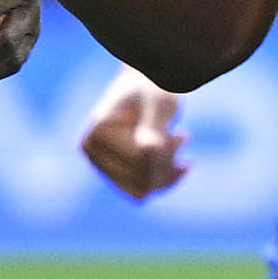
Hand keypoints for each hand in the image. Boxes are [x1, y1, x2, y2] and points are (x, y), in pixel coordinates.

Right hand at [79, 67, 184, 198]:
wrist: (148, 85)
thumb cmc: (155, 89)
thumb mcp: (160, 104)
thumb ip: (154, 127)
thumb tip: (147, 152)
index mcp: (97, 132)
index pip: (141, 161)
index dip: (168, 152)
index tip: (185, 134)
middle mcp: (92, 151)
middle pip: (141, 179)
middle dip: (167, 161)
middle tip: (182, 137)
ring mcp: (101, 163)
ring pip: (143, 190)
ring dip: (167, 169)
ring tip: (178, 144)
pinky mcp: (114, 172)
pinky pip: (142, 193)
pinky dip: (164, 179)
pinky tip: (180, 163)